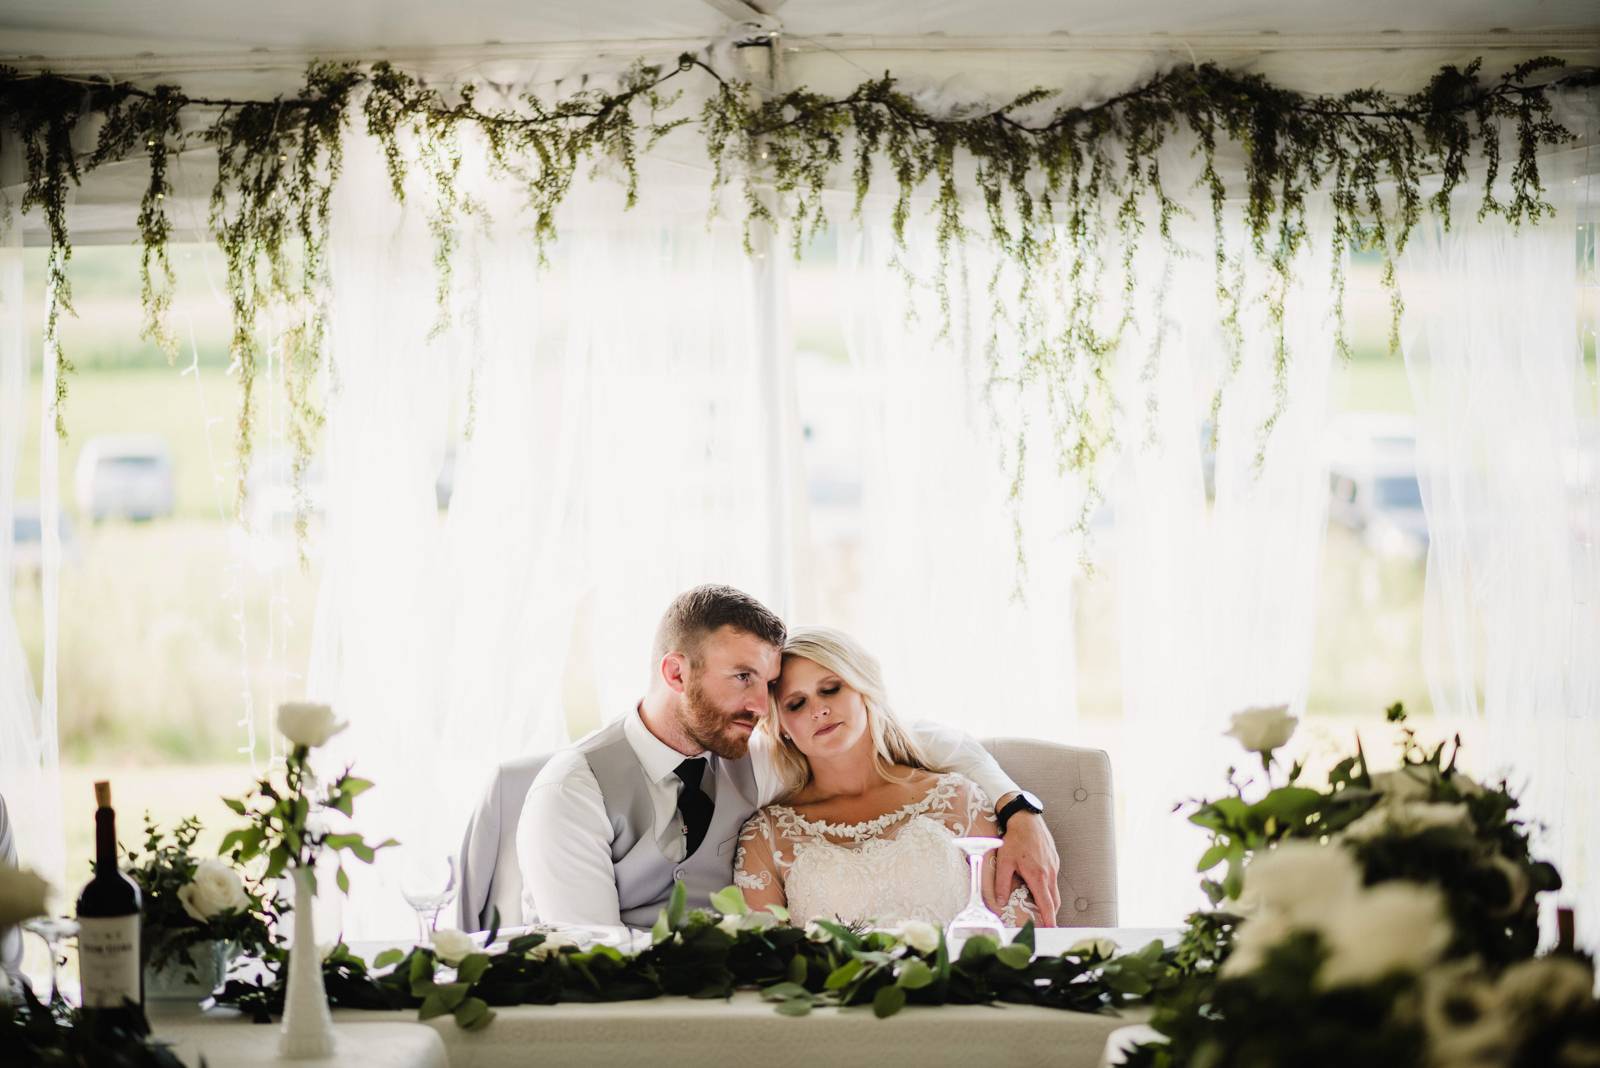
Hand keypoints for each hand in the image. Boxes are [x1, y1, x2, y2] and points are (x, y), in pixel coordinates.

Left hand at [990, 812, 1059, 926]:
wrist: (1026, 819)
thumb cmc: (1014, 839)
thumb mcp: (1004, 861)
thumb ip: (1002, 883)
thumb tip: (1000, 901)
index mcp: (1038, 876)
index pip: (1047, 904)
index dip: (1050, 919)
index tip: (1052, 930)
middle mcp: (1050, 873)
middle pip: (1054, 900)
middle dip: (1051, 913)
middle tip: (1044, 923)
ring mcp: (1054, 866)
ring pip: (1055, 889)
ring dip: (1049, 900)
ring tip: (1040, 907)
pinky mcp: (1054, 860)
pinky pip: (1053, 878)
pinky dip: (1048, 887)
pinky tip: (1038, 885)